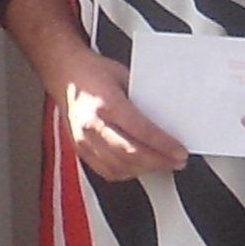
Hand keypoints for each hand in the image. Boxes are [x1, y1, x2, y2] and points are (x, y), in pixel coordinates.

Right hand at [58, 58, 189, 181]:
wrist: (65, 74)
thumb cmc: (93, 72)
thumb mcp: (124, 77)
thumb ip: (142, 100)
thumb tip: (167, 117)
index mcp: (106, 103)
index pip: (140, 131)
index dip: (163, 145)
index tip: (179, 151)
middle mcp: (93, 124)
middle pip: (130, 154)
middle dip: (158, 162)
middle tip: (176, 162)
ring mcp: (84, 140)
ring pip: (118, 167)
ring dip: (144, 170)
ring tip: (162, 165)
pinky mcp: (80, 149)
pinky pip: (105, 171)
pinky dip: (126, 173)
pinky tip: (139, 168)